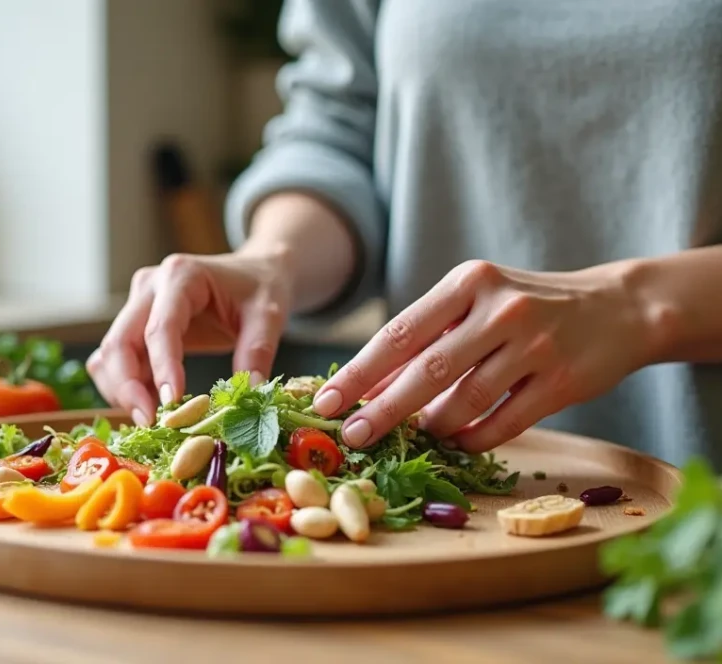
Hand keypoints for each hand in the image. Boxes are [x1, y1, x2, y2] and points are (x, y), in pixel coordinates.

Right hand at [87, 248, 291, 426]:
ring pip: (109, 355)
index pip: (160, 327)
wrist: (254, 273)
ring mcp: (138, 306)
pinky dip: (124, 387)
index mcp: (181, 276)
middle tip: (151, 423)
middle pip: (119, 341)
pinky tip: (149, 407)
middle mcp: (149, 288)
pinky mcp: (135, 327)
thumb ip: (258, 350)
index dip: (162, 367)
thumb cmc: (260, 288)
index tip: (171, 403)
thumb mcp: (269, 314)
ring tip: (152, 420)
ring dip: (122, 391)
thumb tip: (251, 393)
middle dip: (128, 387)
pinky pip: (114, 362)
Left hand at [312, 259, 655, 452]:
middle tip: (352, 437)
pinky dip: (473, 439)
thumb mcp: (476, 302)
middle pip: (426, 371)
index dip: (359, 372)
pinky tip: (458, 443)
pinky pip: (502, 424)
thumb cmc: (526, 306)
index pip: (400, 333)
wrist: (617, 308)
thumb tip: (369, 386)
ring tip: (416, 436)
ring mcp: (533, 346)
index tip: (327, 402)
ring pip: (464, 402)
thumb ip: (429, 337)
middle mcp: (499, 310)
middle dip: (383, 410)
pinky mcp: (560, 382)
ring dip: (432, 427)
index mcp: (468, 283)